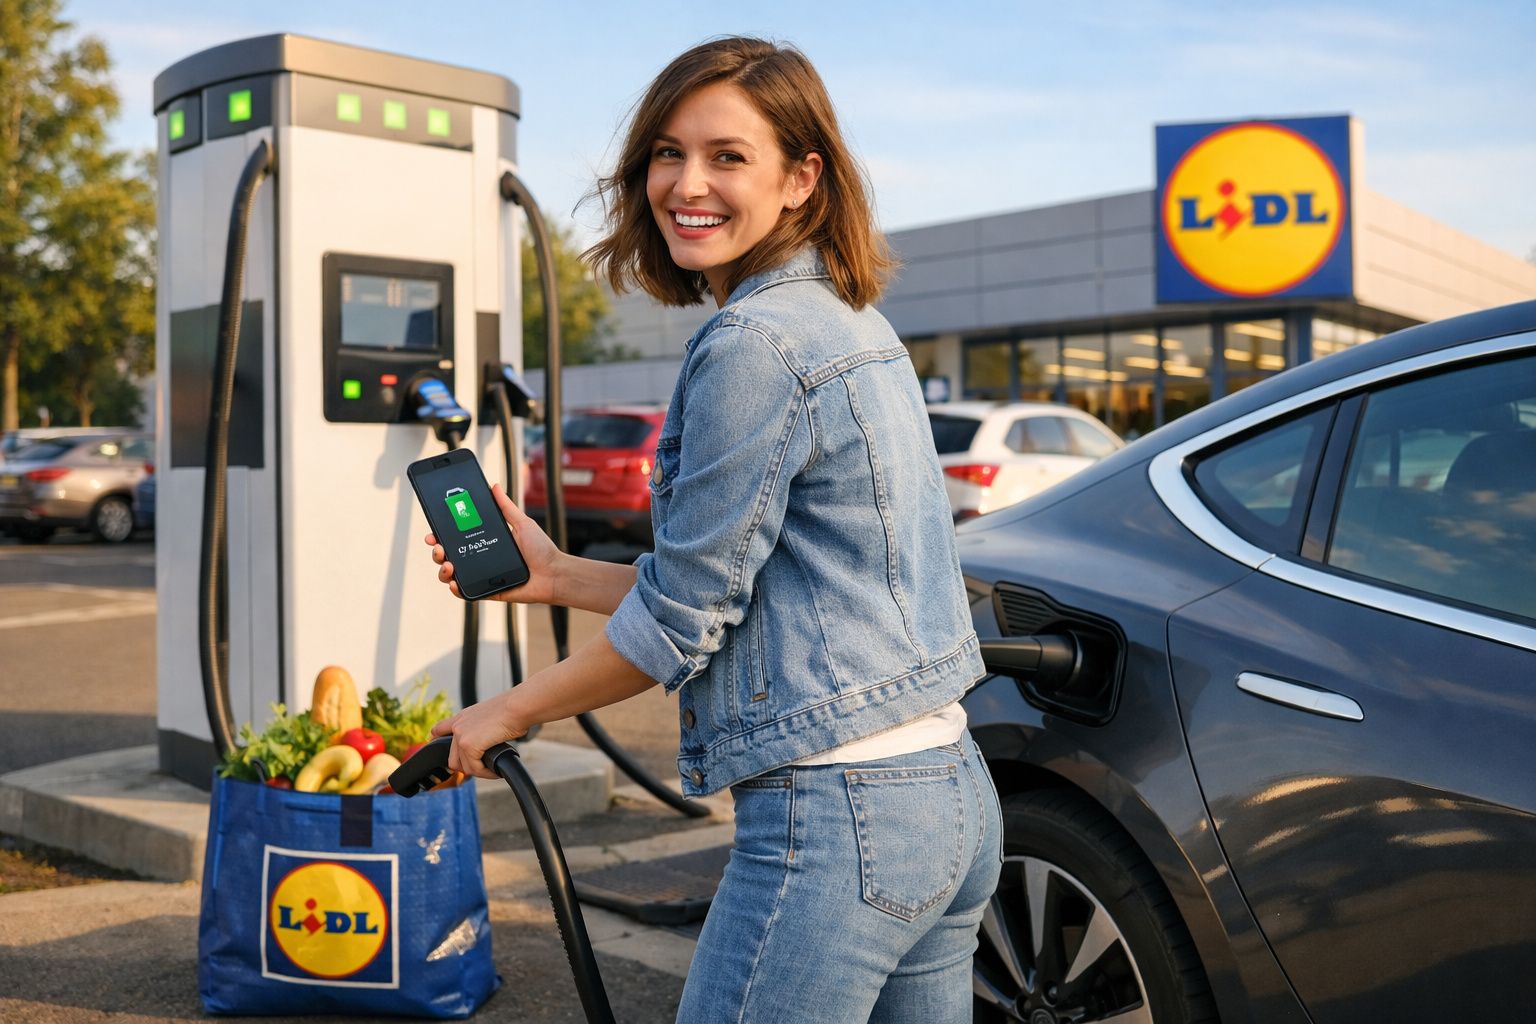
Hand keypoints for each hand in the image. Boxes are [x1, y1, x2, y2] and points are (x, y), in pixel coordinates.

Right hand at [425, 483, 563, 605]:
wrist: (554, 573)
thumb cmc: (541, 550)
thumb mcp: (522, 523)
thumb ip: (506, 507)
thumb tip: (494, 486)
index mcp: (485, 542)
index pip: (458, 537)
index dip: (442, 535)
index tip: (433, 531)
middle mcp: (480, 559)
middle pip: (449, 556)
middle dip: (438, 552)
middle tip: (439, 547)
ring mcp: (482, 576)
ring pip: (452, 575)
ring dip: (443, 570)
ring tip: (448, 564)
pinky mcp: (487, 591)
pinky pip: (466, 593)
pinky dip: (456, 589)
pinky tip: (454, 583)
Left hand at [430, 692, 529, 779]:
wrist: (518, 706)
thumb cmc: (514, 710)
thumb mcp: (492, 716)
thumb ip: (483, 729)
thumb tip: (490, 742)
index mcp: (463, 716)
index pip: (439, 729)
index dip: (436, 740)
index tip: (436, 746)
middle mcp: (458, 725)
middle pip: (452, 759)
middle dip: (468, 767)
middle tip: (484, 768)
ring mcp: (461, 736)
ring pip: (464, 767)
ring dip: (480, 771)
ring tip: (494, 769)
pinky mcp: (468, 745)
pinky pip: (475, 769)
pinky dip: (486, 773)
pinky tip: (495, 771)